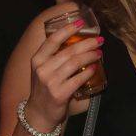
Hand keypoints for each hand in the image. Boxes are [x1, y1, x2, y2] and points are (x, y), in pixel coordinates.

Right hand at [23, 3, 102, 133]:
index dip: (67, 29)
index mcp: (37, 60)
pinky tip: (94, 68)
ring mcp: (50, 82)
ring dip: (90, 56)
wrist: (39, 113)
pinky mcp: (59, 94)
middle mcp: (42, 69)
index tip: (80, 23)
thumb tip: (79, 43)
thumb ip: (54, 58)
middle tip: (99, 40)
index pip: (52, 40)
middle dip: (86, 44)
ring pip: (74, 63)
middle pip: (68, 51)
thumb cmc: (44, 89)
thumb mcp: (43, 70)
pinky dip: (88, 72)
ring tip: (99, 53)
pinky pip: (78, 79)